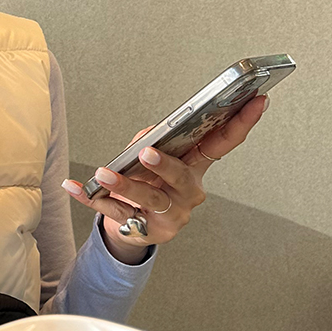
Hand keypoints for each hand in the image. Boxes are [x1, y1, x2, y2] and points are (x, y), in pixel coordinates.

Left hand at [61, 93, 269, 262]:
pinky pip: (115, 213)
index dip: (242, 123)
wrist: (131, 226)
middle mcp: (189, 193)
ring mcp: (170, 215)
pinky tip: (72, 187)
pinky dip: (91, 199)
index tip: (259, 100)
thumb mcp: (152, 158)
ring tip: (103, 173)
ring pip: (148, 200)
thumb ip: (152, 140)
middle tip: (147, 152)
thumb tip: (147, 138)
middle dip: (164, 166)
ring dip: (124, 185)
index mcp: (197, 168)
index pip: (224, 144)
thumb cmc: (147, 182)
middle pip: (181, 178)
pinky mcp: (146, 230)